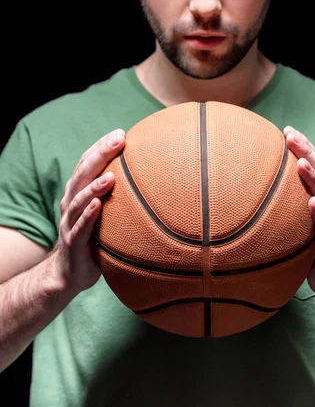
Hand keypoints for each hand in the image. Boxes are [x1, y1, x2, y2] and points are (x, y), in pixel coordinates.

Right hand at [51, 128, 125, 293]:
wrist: (70, 273)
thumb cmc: (94, 239)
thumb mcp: (107, 214)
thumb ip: (119, 196)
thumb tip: (153, 180)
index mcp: (79, 192)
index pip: (87, 163)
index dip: (101, 147)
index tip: (120, 133)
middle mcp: (71, 202)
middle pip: (83, 173)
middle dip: (100, 155)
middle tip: (119, 140)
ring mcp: (70, 221)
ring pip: (79, 198)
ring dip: (95, 186)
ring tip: (112, 175)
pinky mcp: (73, 242)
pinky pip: (80, 227)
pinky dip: (88, 215)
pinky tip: (98, 206)